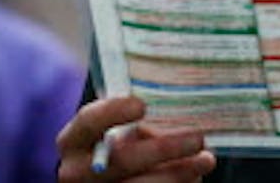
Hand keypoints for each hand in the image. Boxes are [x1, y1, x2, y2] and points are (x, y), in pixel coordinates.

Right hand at [56, 95, 215, 181]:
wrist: (109, 181)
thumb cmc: (119, 145)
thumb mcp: (118, 132)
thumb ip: (135, 126)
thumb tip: (176, 120)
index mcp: (73, 141)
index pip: (88, 122)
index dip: (112, 112)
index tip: (142, 105)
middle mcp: (76, 172)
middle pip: (122, 160)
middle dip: (165, 148)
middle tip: (198, 138)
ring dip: (178, 173)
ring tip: (206, 160)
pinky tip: (194, 178)